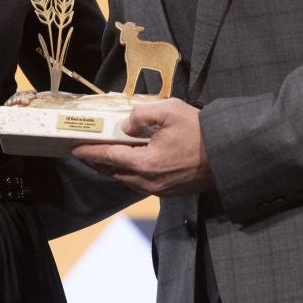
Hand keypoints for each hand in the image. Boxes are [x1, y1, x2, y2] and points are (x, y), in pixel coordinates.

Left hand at [72, 98, 212, 195]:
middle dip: (97, 162)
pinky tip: (130, 164)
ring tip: (104, 157)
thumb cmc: (200, 131)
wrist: (228, 153)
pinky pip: (141, 184)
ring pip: (127, 181)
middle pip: (114, 173)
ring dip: (113, 169)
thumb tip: (126, 126)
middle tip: (85, 151)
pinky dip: (129, 174)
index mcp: (145, 163)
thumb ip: (141, 115)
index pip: (108, 158)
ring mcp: (160, 189)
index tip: (74, 149)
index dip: (89, 153)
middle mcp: (149, 182)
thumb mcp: (170, 111)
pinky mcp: (170, 191)